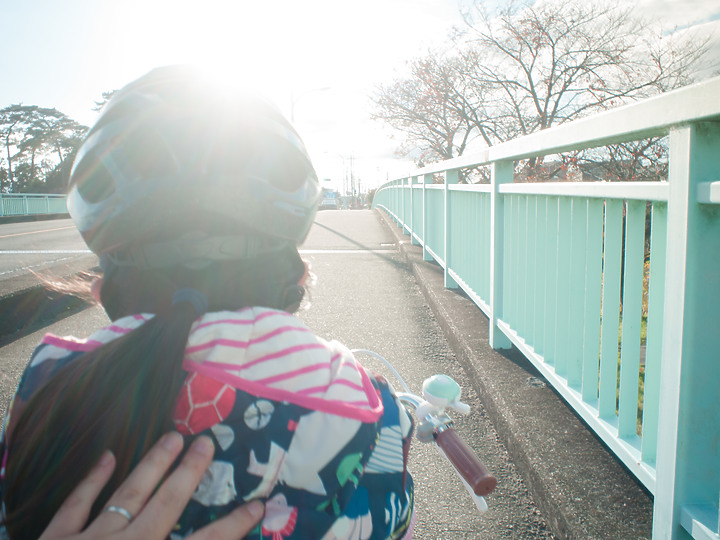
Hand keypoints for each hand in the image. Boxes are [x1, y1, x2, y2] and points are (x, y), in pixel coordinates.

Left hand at [39, 432, 263, 539]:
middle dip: (189, 472)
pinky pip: (76, 505)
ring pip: (128, 493)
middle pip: (166, 504)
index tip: (257, 505)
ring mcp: (90, 539)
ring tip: (171, 436)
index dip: (233, 525)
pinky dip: (92, 480)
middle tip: (206, 442)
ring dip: (152, 464)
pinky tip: (106, 456)